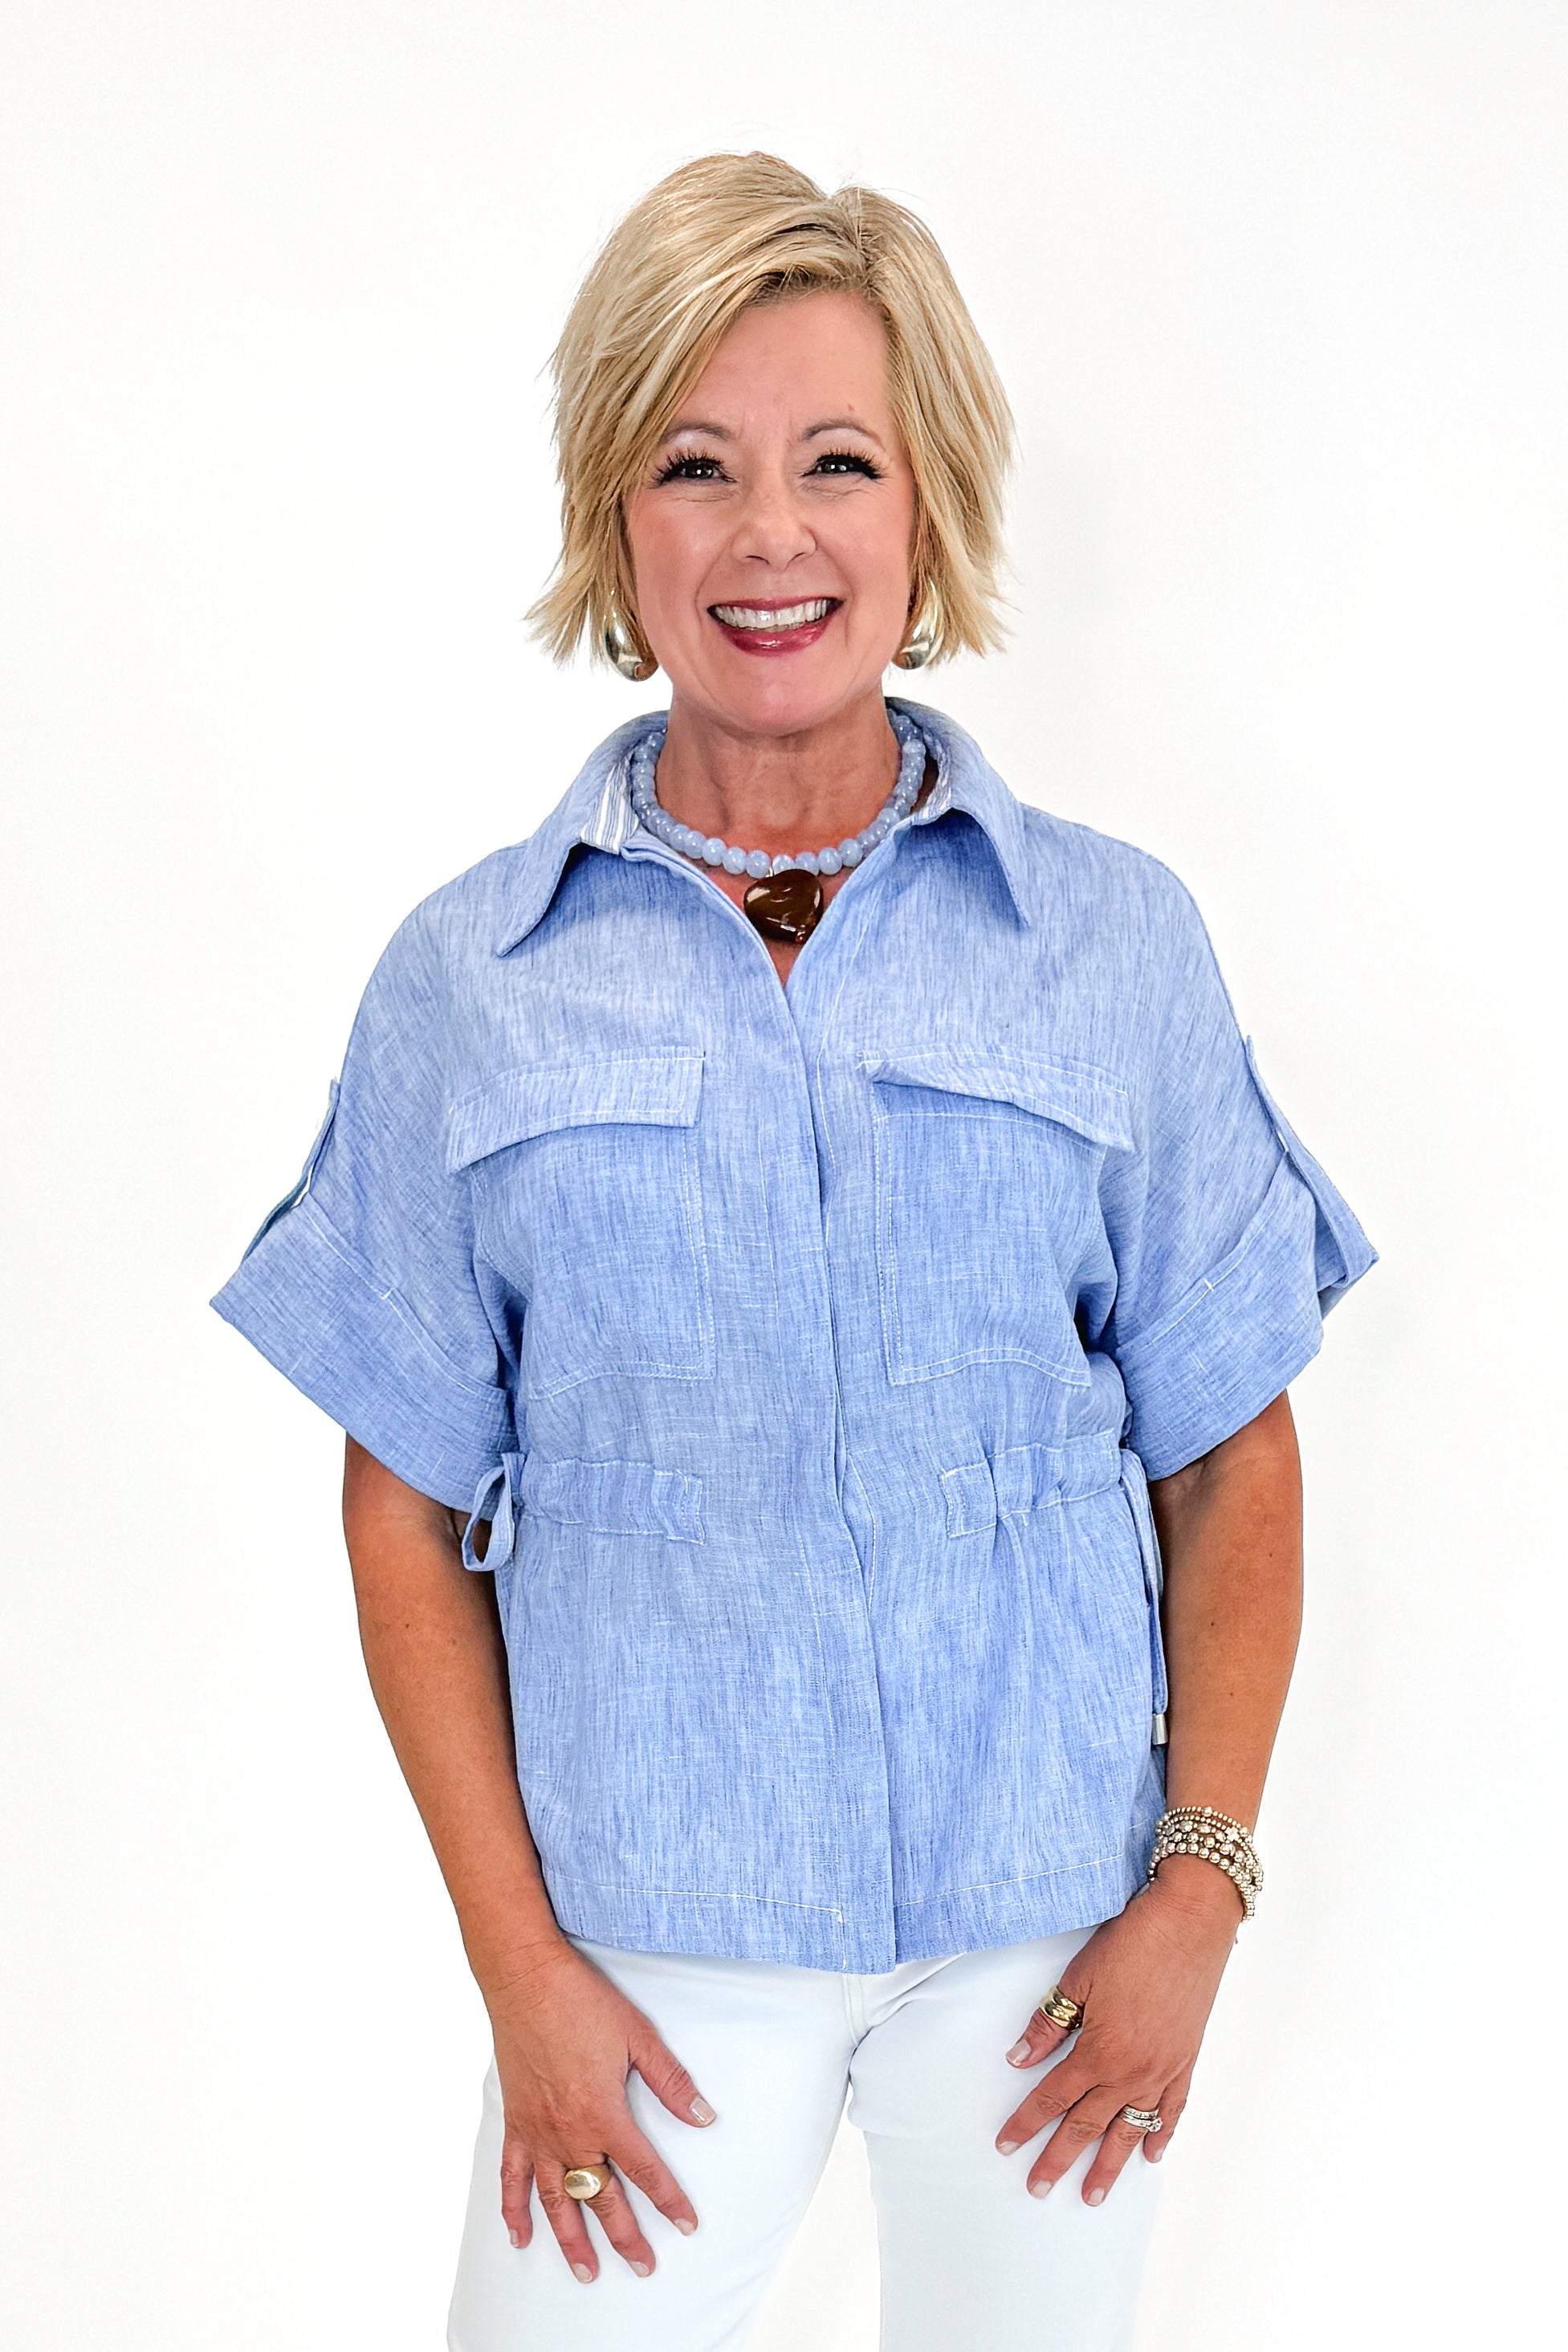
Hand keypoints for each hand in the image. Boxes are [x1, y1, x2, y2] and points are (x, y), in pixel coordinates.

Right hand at [486, 1938, 715, 2281]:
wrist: (527, 1979)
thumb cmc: (583, 2002)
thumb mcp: (639, 2036)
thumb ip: (671, 2082)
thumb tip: (703, 2117)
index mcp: (605, 2113)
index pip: (644, 2170)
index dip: (668, 2200)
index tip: (685, 2225)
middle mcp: (570, 2132)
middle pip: (601, 2197)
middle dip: (624, 2236)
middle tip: (643, 2266)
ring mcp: (538, 2131)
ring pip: (556, 2199)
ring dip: (571, 2239)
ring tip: (586, 2271)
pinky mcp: (515, 2122)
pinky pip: (512, 2176)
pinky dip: (513, 2209)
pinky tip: (519, 2236)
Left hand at [995, 1859, 1239, 2203]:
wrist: (1190, 1924)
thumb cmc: (1133, 1943)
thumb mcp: (1079, 1978)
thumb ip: (1048, 2024)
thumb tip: (1019, 2059)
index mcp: (1100, 2051)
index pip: (1053, 2097)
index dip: (1027, 2122)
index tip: (1007, 2145)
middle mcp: (1132, 2071)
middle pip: (1087, 2124)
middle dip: (1060, 2158)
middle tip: (1039, 2188)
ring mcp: (1163, 2071)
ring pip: (1129, 2130)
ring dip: (1109, 2164)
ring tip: (1093, 2194)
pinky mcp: (1185, 2061)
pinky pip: (1171, 2111)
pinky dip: (1159, 2135)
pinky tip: (1149, 2157)